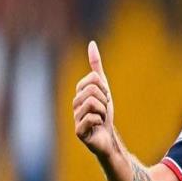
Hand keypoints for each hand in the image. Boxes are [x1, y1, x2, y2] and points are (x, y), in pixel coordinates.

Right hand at [73, 41, 115, 157]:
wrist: (107, 136)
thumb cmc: (104, 112)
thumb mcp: (103, 86)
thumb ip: (96, 66)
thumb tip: (92, 44)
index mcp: (79, 93)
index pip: (94, 78)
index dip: (104, 88)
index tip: (104, 98)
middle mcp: (74, 104)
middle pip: (93, 90)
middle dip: (105, 100)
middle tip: (104, 109)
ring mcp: (75, 118)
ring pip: (92, 103)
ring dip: (103, 111)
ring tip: (101, 118)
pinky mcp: (78, 131)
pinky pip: (92, 117)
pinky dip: (100, 120)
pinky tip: (98, 126)